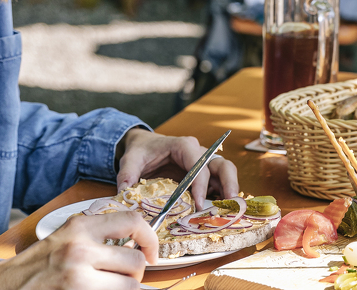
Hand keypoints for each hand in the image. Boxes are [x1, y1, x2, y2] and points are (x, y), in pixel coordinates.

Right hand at [0, 211, 157, 289]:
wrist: (5, 288)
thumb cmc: (38, 265)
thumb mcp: (66, 236)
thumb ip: (97, 234)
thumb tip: (135, 243)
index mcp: (80, 226)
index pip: (133, 221)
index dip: (150, 239)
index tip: (151, 253)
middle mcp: (81, 249)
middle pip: (135, 262)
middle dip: (134, 274)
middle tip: (124, 277)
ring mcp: (79, 278)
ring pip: (130, 287)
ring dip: (126, 289)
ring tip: (110, 286)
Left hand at [116, 128, 238, 210]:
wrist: (143, 147)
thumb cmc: (141, 151)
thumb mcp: (131, 159)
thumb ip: (127, 173)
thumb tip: (124, 191)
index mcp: (182, 146)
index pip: (198, 163)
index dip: (200, 183)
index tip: (198, 203)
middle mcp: (197, 153)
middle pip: (220, 164)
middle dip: (228, 183)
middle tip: (230, 204)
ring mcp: (202, 164)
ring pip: (224, 172)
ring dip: (230, 190)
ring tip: (232, 210)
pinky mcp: (203, 176)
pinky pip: (218, 184)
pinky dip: (223, 196)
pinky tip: (223, 211)